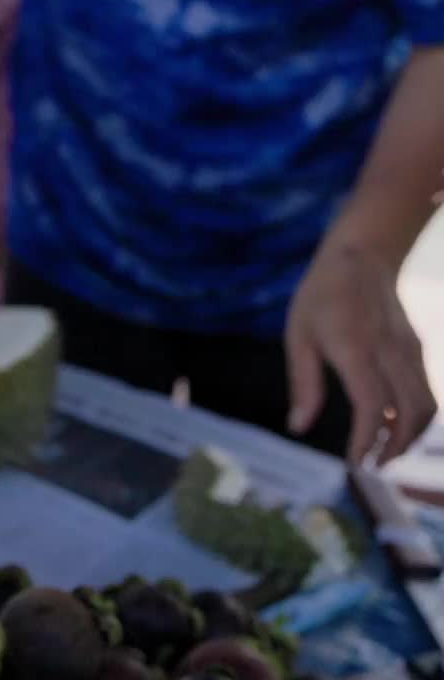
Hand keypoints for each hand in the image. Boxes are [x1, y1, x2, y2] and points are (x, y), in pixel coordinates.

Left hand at [286, 240, 436, 466]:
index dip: (366, 440)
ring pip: (426, 404)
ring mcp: (409, 350)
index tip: (354, 463)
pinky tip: (392, 425)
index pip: (372, 406)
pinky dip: (414, 416)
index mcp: (356, 350)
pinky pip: (424, 390)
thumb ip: (302, 383)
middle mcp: (390, 353)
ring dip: (409, 436)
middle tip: (372, 467)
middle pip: (411, 412)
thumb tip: (298, 427)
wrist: (362, 256)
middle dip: (395, 447)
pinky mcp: (417, 349)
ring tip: (383, 453)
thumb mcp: (298, 336)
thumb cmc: (321, 296)